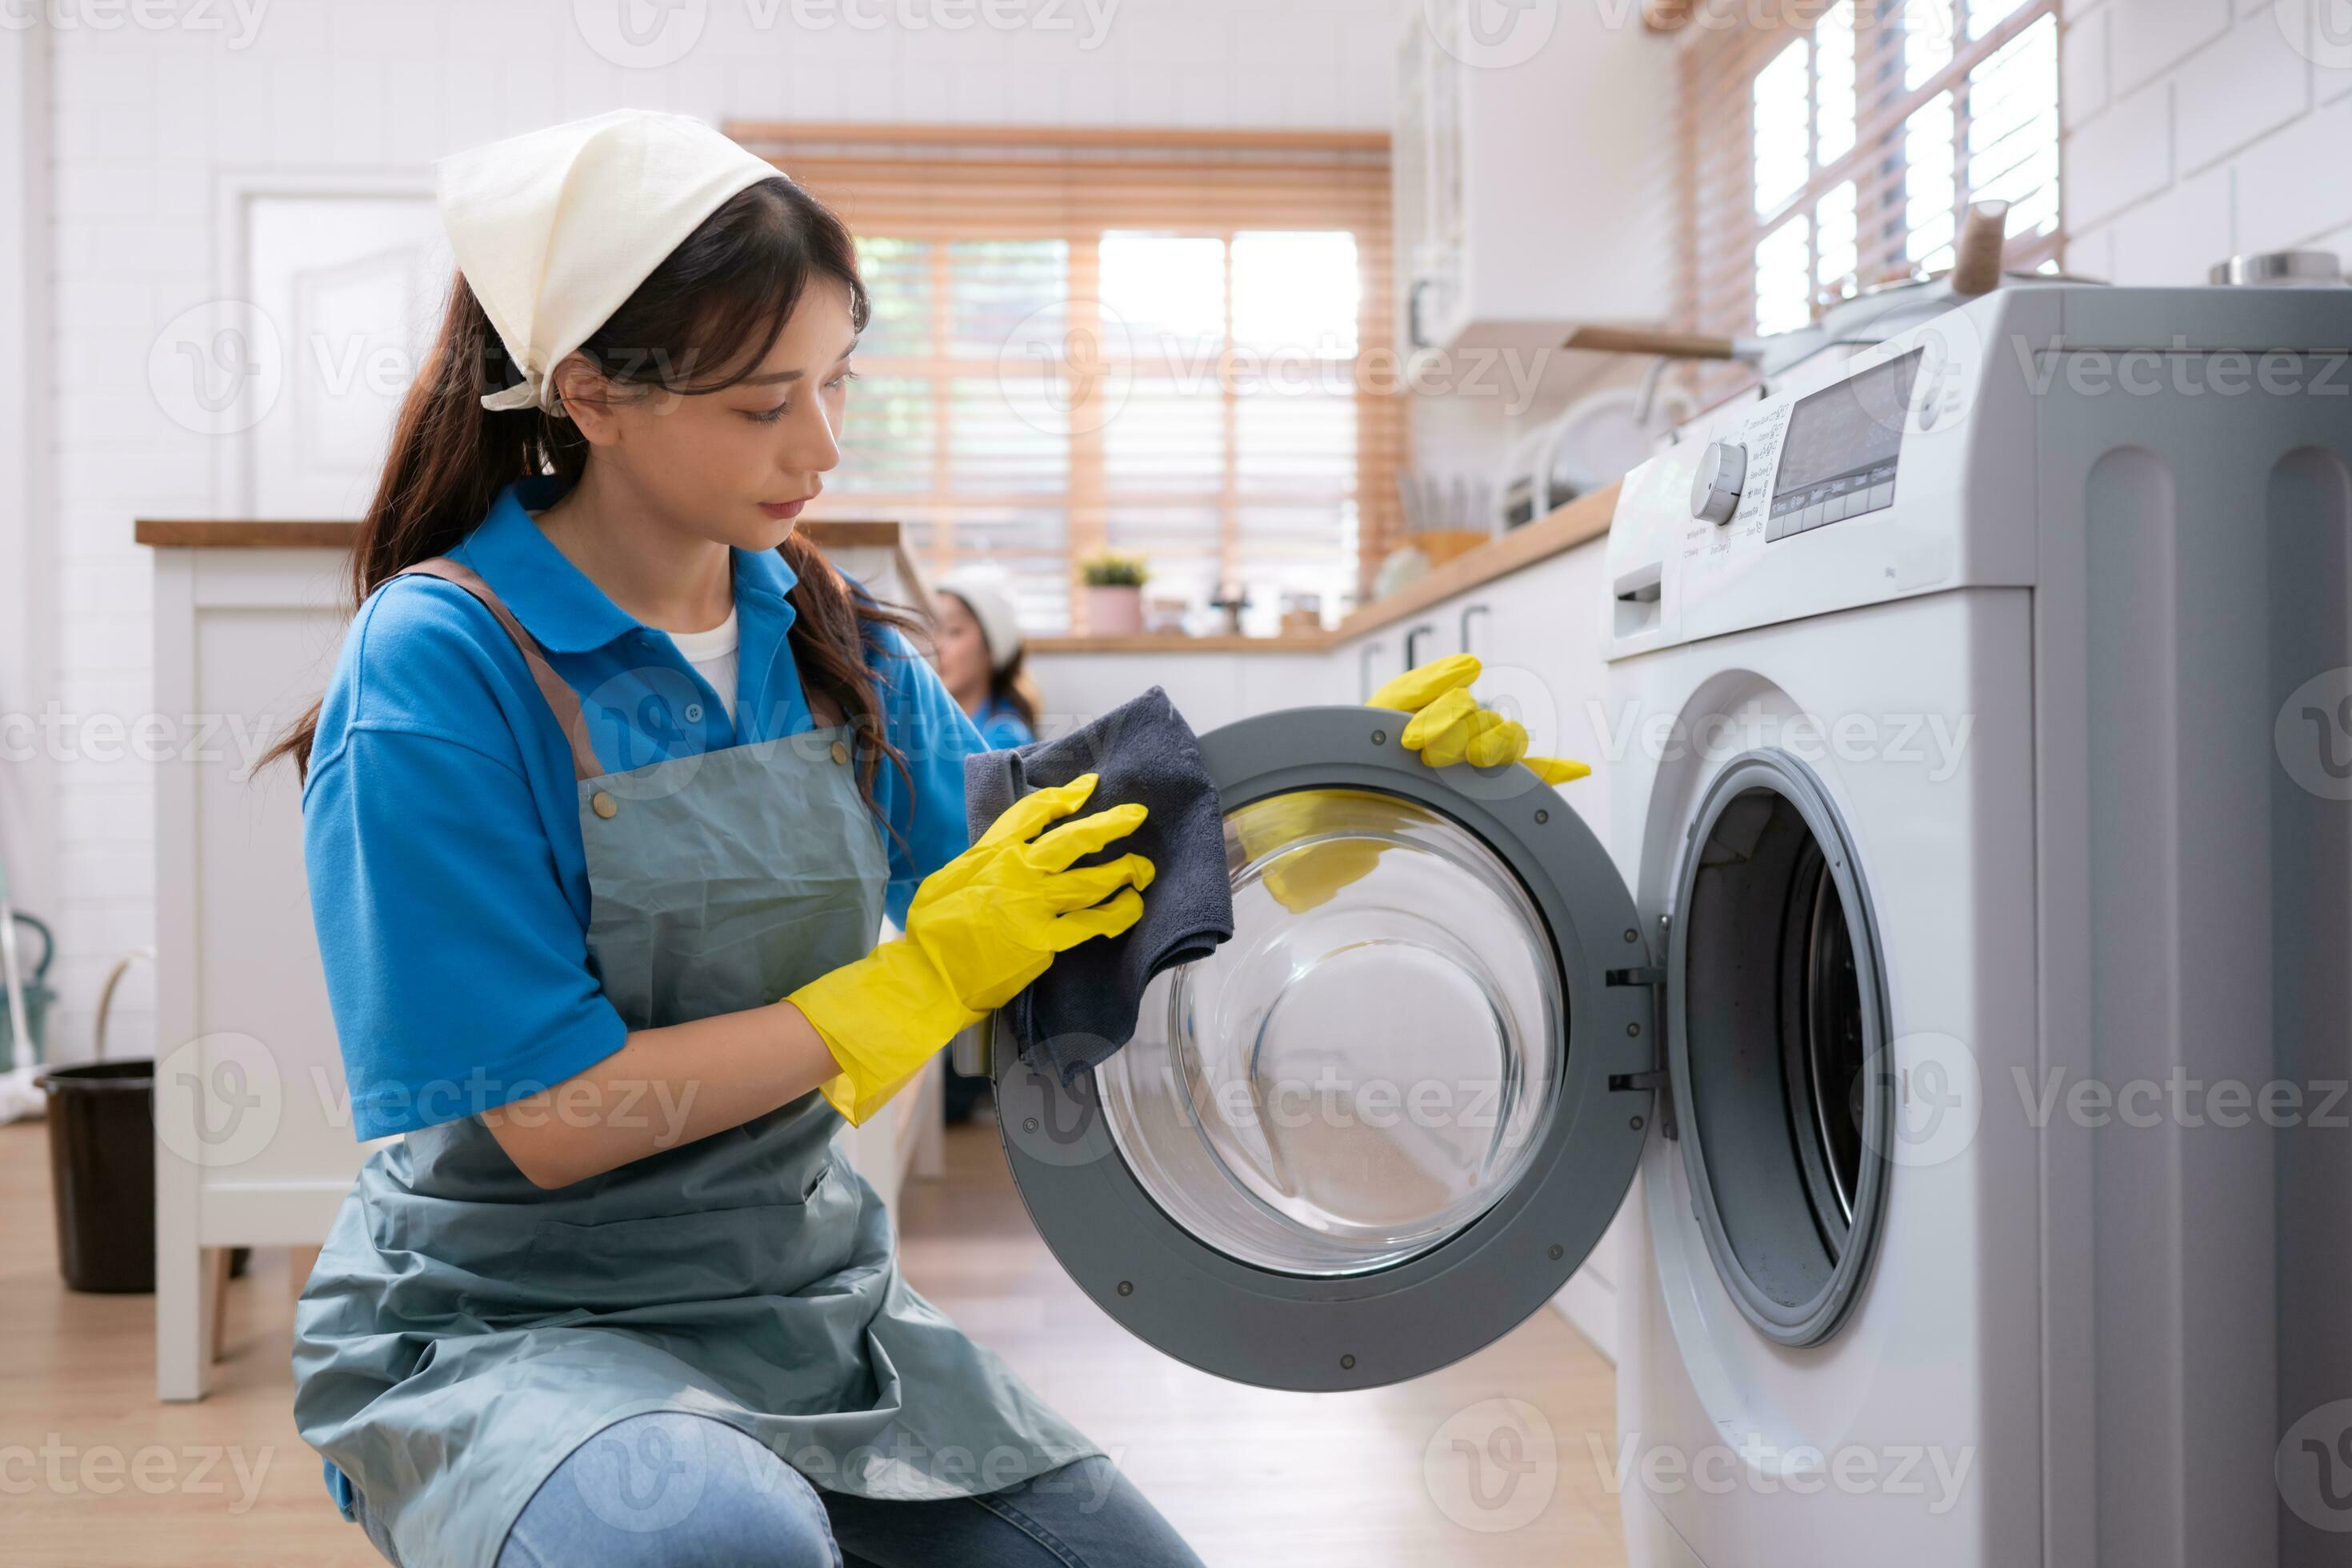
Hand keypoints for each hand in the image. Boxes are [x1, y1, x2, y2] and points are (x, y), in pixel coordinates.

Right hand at [788, 773, 1151, 1123]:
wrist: (928, 975)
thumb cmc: (933, 930)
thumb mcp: (950, 877)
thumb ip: (982, 861)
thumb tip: (1005, 852)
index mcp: (991, 854)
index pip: (1033, 813)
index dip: (1064, 796)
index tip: (1088, 787)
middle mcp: (1016, 873)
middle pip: (1073, 840)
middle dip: (1109, 824)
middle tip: (1136, 815)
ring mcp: (1031, 907)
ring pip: (1089, 881)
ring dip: (1122, 871)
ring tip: (1143, 867)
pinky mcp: (1043, 942)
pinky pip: (1089, 924)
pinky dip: (1115, 915)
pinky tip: (1132, 907)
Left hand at [1369, 653, 1590, 783]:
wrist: (1362, 785)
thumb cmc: (1375, 740)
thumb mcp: (1391, 704)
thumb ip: (1429, 682)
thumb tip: (1475, 665)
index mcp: (1453, 708)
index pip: (1463, 703)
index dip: (1437, 718)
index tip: (1407, 739)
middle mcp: (1475, 729)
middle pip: (1485, 721)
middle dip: (1452, 736)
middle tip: (1423, 756)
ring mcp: (1487, 757)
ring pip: (1508, 741)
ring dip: (1486, 749)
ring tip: (1450, 765)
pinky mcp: (1493, 787)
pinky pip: (1535, 774)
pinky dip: (1557, 770)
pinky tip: (1579, 768)